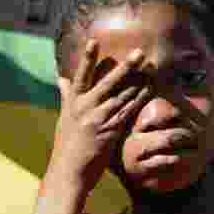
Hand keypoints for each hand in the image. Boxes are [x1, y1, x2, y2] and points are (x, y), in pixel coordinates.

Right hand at [49, 40, 150, 194]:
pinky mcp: (110, 131)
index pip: (81, 76)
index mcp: (73, 103)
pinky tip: (150, 90)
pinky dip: (140, 99)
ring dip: (139, 81)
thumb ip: (66, 96)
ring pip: (122, 96)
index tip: (94, 41)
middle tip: (139, 52)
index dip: (88, 58)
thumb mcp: (64, 118)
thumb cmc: (66, 147)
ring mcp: (98, 119)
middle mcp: (85, 108)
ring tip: (151, 67)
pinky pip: (128, 111)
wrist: (68, 173)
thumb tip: (61, 78)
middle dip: (125, 67)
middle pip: (108, 82)